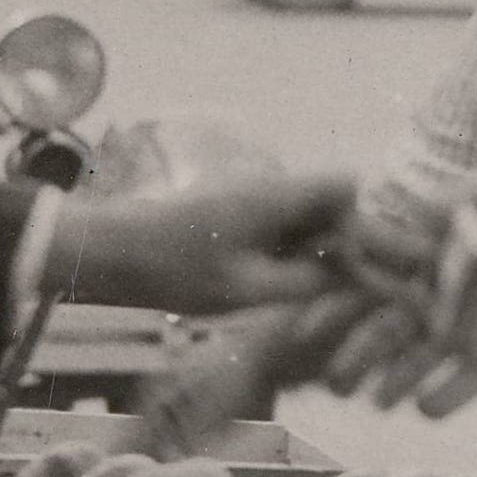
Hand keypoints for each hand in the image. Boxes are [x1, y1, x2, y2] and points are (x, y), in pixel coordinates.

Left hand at [58, 169, 366, 317]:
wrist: (110, 253)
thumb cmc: (173, 270)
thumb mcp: (246, 288)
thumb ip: (305, 282)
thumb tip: (354, 280)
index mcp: (275, 195)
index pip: (345, 185)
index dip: (364, 221)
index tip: (366, 264)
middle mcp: (269, 186)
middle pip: (332, 200)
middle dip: (350, 240)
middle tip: (363, 284)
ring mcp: (252, 197)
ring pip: (309, 215)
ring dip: (322, 248)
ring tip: (327, 291)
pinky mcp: (238, 211)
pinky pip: (284, 224)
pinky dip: (297, 250)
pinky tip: (292, 283)